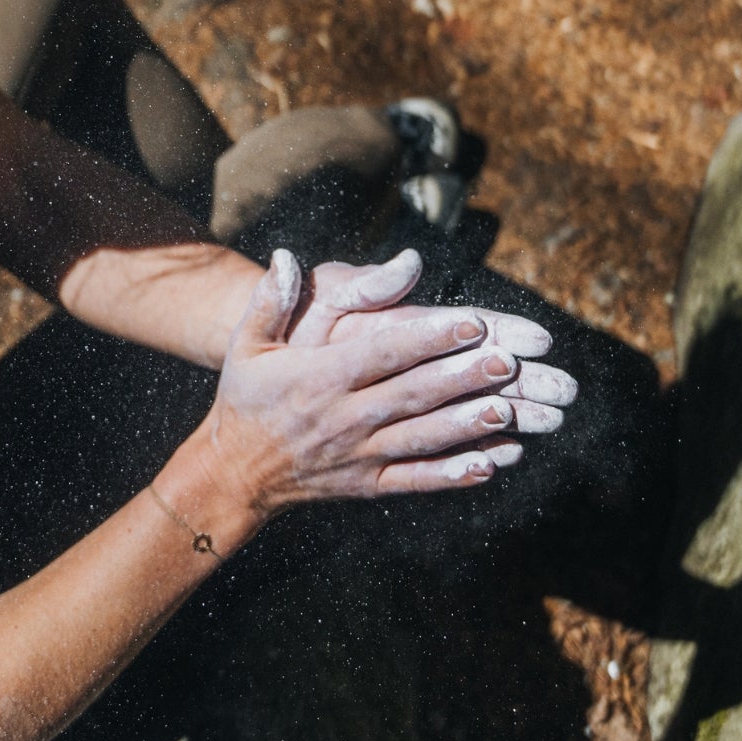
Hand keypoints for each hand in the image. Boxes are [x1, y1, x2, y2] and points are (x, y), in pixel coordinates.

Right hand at [202, 249, 577, 514]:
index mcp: (319, 377)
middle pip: (412, 393)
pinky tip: (490, 464)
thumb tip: (284, 256)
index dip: (428, 337)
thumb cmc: (244, 399)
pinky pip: (415, 479)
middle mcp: (343, 417)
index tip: (470, 321)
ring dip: (466, 425)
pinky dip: (452, 474)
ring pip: (420, 437)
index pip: (382, 353)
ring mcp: (358, 455)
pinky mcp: (367, 484)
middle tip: (509, 362)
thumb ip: (268, 301)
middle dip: (462, 377)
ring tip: (509, 410)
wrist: (232, 472)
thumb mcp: (245, 345)